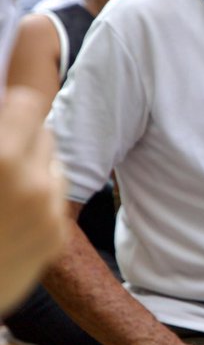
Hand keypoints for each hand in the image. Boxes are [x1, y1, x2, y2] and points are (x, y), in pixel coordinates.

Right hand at [0, 87, 67, 312]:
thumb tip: (9, 109)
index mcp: (1, 162)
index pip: (28, 104)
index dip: (10, 111)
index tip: (1, 118)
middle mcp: (33, 186)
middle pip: (44, 134)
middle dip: (19, 141)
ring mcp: (48, 215)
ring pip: (52, 167)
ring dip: (30, 170)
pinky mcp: (56, 240)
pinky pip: (53, 200)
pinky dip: (35, 201)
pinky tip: (6, 219)